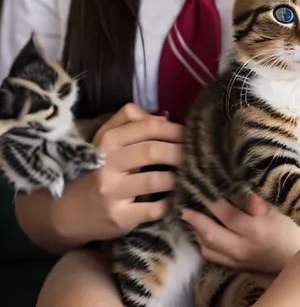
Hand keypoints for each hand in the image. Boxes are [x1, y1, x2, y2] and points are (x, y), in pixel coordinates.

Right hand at [52, 103, 183, 242]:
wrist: (68, 211)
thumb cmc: (96, 169)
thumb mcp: (105, 140)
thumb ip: (131, 121)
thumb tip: (164, 118)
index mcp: (107, 141)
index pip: (147, 127)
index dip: (173, 129)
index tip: (189, 134)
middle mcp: (107, 164)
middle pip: (153, 152)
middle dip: (180, 152)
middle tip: (195, 156)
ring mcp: (113, 192)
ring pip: (155, 180)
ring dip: (178, 177)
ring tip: (188, 176)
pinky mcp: (119, 218)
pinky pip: (154, 209)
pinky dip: (169, 203)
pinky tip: (175, 199)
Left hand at [182, 194, 299, 273]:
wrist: (295, 261)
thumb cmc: (290, 229)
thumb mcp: (280, 210)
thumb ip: (260, 200)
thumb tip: (244, 187)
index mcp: (256, 230)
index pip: (227, 215)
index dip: (211, 201)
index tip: (200, 186)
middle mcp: (244, 248)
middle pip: (211, 235)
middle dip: (195, 219)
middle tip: (184, 205)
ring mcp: (238, 260)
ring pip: (208, 248)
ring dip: (196, 231)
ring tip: (189, 215)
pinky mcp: (236, 268)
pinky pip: (212, 257)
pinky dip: (203, 243)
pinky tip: (200, 232)